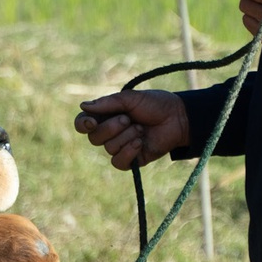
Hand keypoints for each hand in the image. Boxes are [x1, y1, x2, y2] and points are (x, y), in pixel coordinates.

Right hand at [74, 91, 190, 169]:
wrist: (178, 118)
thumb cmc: (155, 104)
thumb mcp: (131, 99)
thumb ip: (108, 103)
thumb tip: (83, 106)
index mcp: (106, 115)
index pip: (83, 124)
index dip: (83, 124)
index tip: (92, 121)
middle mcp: (110, 132)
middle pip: (94, 138)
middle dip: (111, 127)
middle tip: (129, 118)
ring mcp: (120, 147)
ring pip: (108, 148)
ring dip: (126, 136)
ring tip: (141, 128)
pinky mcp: (132, 160)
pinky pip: (118, 162)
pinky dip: (128, 151)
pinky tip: (140, 142)